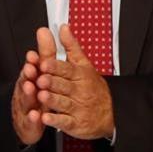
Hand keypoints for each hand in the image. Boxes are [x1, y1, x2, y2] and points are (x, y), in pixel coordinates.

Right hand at [11, 46, 44, 145]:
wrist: (27, 123)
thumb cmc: (36, 95)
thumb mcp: (42, 73)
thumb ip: (45, 53)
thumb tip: (46, 30)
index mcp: (30, 79)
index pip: (30, 69)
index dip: (31, 63)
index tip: (33, 56)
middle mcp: (26, 92)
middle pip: (25, 82)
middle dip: (28, 75)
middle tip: (31, 70)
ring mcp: (25, 108)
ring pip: (25, 100)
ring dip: (28, 94)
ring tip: (32, 88)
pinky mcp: (28, 124)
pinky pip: (30, 121)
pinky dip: (32, 118)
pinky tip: (36, 116)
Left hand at [35, 24, 114, 139]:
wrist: (111, 113)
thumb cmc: (93, 87)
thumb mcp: (84, 64)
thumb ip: (71, 47)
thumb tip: (62, 27)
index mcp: (80, 75)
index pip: (67, 69)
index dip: (55, 67)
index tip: (44, 63)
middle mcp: (79, 91)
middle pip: (64, 85)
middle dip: (52, 82)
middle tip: (41, 79)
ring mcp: (78, 108)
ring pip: (64, 103)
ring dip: (52, 100)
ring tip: (41, 96)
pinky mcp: (76, 123)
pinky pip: (65, 122)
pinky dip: (55, 121)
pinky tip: (45, 118)